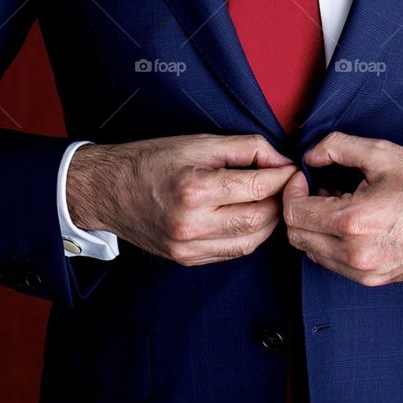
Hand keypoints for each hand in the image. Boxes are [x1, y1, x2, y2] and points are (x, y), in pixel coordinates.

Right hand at [66, 133, 297, 265]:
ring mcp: (188, 247)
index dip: (282, 178)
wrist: (109, 190)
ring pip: (250, 242)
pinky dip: (248, 236)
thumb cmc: (153, 160)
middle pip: (259, 219)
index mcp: (195, 189)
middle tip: (286, 185)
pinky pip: (232, 253)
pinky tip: (249, 218)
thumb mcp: (199, 143)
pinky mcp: (186, 259)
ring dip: (269, 222)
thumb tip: (281, 160)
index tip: (293, 169)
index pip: (257, 188)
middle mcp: (192, 224)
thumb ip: (246, 148)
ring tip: (271, 201)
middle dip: (280, 201)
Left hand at [282, 131, 402, 285]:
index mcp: (354, 222)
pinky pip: (334, 263)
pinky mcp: (375, 280)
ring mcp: (365, 272)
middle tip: (316, 186)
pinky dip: (330, 242)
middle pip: (298, 237)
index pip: (294, 214)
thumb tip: (310, 155)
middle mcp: (356, 254)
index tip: (303, 175)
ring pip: (313, 253)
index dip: (291, 190)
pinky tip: (350, 220)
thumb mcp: (382, 153)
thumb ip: (337, 147)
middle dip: (299, 208)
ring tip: (336, 201)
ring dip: (313, 227)